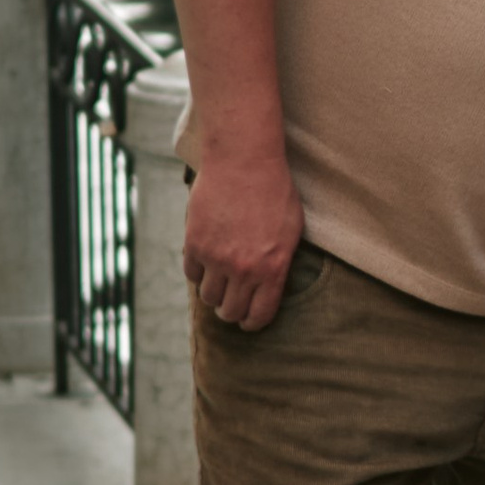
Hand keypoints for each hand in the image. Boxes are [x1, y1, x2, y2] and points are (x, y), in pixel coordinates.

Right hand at [183, 149, 304, 331]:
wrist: (244, 161)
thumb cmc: (275, 191)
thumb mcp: (292, 230)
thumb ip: (280, 262)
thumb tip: (270, 285)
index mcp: (272, 269)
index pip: (258, 316)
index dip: (252, 323)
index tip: (248, 320)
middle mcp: (243, 269)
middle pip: (229, 312)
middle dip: (232, 310)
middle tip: (232, 301)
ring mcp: (216, 258)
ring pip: (208, 297)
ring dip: (214, 292)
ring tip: (220, 280)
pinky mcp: (195, 243)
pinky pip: (192, 274)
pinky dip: (198, 271)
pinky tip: (207, 261)